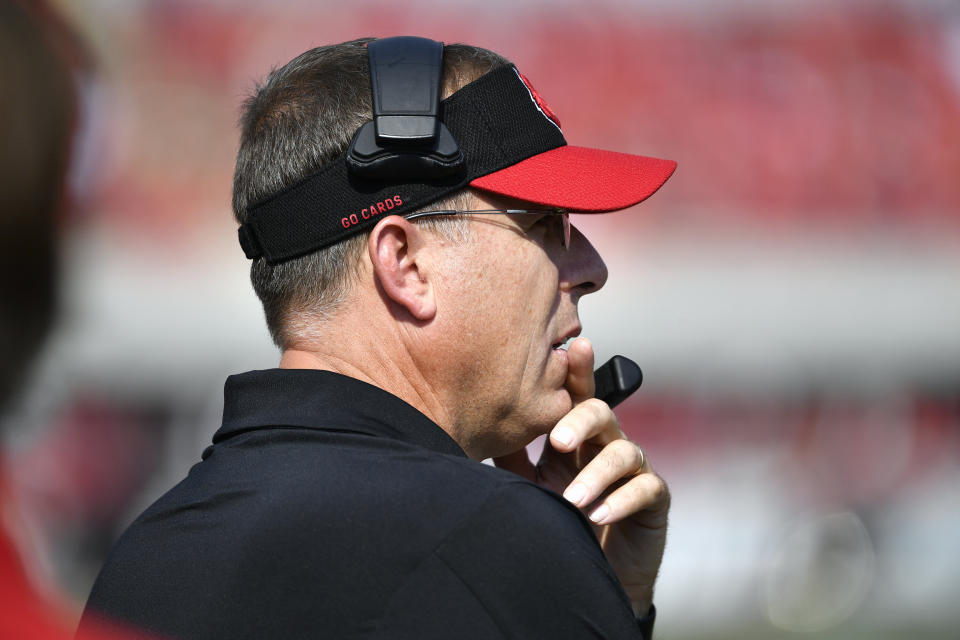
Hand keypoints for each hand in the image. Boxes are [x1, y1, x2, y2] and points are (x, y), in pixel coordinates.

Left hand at [493, 337, 669, 613]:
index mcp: (579, 435)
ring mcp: (634, 469)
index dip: (579, 371)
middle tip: (559, 440)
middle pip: (602, 413)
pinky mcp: (654, 499)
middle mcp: (607, 443)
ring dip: (594, 476)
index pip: (578, 396)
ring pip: (622, 453)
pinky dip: (619, 500)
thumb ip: (514, 455)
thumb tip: (487, 424)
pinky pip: (644, 489)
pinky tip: (598, 514)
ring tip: (571, 500)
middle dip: (581, 421)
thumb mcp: (530, 485)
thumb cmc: (560, 519)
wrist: (591, 570)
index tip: (574, 346)